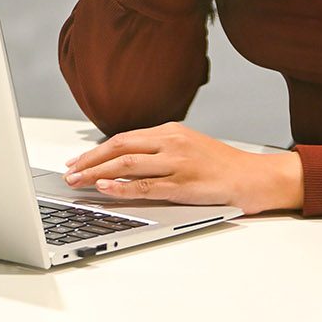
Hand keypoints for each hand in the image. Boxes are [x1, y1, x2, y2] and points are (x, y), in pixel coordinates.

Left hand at [62, 122, 303, 214]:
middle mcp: (170, 142)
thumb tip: (124, 160)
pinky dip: (121, 188)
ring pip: (127, 165)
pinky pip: (145, 187)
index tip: (76, 162)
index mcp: (170, 131)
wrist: (253, 177)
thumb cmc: (220, 165)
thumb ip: (159, 149)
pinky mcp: (183, 185)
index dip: (95, 151)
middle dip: (89, 161)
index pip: (123, 138)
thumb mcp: (188, 145)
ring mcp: (177, 163)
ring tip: (77, 182)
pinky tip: (105, 190)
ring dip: (97, 174)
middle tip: (68, 173)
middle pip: (119, 148)